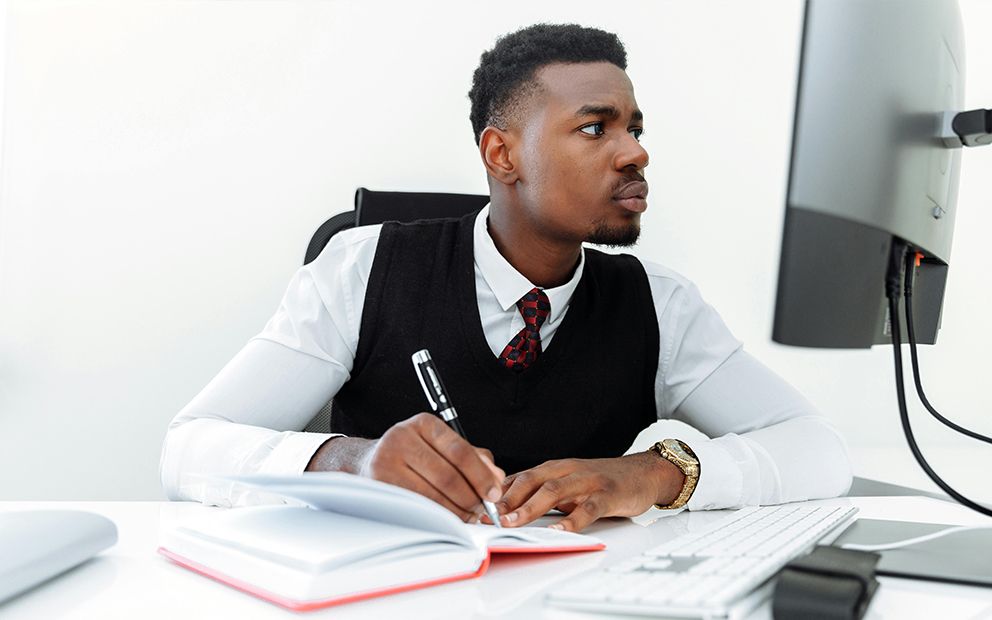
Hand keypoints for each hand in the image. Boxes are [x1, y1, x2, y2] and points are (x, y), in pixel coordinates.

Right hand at [307, 413, 503, 522]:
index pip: (459, 451)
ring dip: (456, 512)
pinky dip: (437, 517)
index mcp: (423, 424)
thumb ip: (474, 458)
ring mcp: (386, 462)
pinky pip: (417, 507)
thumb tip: (496, 477)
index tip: (494, 492)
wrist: (367, 462)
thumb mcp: (443, 446)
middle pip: (448, 476)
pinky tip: (448, 518)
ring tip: (468, 516)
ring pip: (433, 496)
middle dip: (471, 498)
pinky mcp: (379, 486)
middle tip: (483, 509)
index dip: (481, 475)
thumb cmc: (413, 455)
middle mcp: (402, 438)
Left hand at [492, 452, 684, 531]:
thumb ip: (542, 492)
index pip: (520, 478)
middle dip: (507, 499)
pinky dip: (572, 520)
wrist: (643, 472)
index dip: (497, 493)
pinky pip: (588, 508)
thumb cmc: (602, 480)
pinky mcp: (608, 494)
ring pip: (554, 491)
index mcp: (555, 468)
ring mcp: (588, 481)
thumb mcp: (568, 483)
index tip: (477, 509)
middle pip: (531, 481)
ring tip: (514, 522)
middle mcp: (568, 470)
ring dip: (530, 507)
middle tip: (489, 517)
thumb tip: (508, 507)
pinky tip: (560, 531)